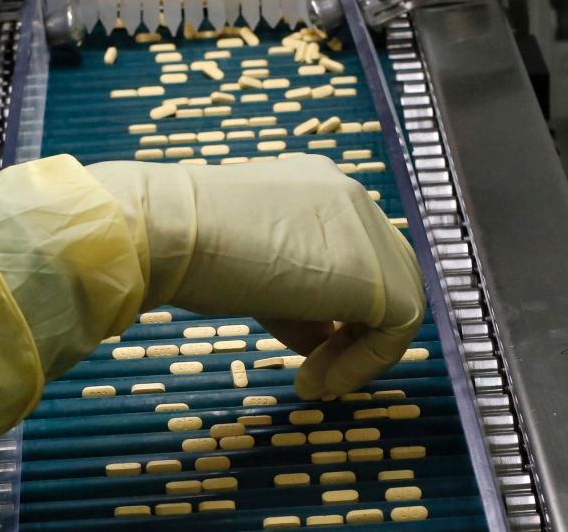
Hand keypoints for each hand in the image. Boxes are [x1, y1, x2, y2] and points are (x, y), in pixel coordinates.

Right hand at [88, 155, 423, 398]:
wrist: (169, 231)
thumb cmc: (185, 247)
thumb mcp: (249, 270)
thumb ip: (294, 297)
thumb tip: (320, 338)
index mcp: (318, 185)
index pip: (349, 251)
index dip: (333, 305)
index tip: (299, 343)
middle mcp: (350, 197)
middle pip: (384, 272)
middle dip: (352, 330)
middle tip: (311, 371)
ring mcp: (368, 230)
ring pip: (399, 298)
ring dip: (358, 350)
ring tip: (312, 382)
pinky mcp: (378, 273)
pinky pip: (399, 326)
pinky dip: (365, 362)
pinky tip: (321, 381)